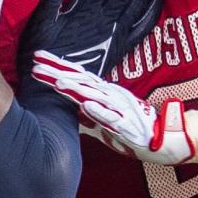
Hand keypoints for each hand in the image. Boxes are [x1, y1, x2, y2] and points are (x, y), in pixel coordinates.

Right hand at [17, 0, 161, 79]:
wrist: (57, 93)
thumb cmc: (43, 58)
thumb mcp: (38, 27)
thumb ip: (49, 0)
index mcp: (85, 11)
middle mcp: (107, 20)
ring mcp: (119, 33)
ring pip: (139, 0)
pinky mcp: (125, 46)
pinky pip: (146, 24)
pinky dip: (153, 7)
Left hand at [31, 52, 196, 164]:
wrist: (162, 140)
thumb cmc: (130, 129)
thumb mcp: (102, 121)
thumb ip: (84, 117)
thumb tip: (64, 115)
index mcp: (102, 92)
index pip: (76, 75)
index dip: (57, 66)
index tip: (36, 57)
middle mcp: (109, 96)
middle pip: (80, 81)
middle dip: (58, 73)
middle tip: (35, 65)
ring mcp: (118, 109)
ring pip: (94, 96)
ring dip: (76, 89)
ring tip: (57, 83)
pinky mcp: (127, 125)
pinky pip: (112, 118)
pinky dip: (99, 112)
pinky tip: (86, 106)